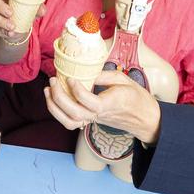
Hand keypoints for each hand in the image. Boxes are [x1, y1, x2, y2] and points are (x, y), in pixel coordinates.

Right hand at [0, 0, 38, 40]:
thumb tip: (42, 10)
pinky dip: (3, 30)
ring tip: (12, 26)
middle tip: (10, 12)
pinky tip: (11, 33)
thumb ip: (37, 6)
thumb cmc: (23, 9)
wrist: (18, 26)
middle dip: (0, 6)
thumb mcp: (31, 6)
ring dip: (1, 20)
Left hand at [44, 70, 161, 144]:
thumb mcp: (125, 80)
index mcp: (111, 104)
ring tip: (48, 90)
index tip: (71, 77)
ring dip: (54, 108)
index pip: (89, 102)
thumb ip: (104, 75)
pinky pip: (71, 122)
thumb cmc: (137, 98)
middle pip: (74, 114)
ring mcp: (94, 120)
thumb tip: (85, 71)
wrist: (145, 119)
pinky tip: (54, 99)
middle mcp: (99, 115)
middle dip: (59, 97)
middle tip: (53, 80)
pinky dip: (58, 113)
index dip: (77, 90)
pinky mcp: (90, 120)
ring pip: (69, 122)